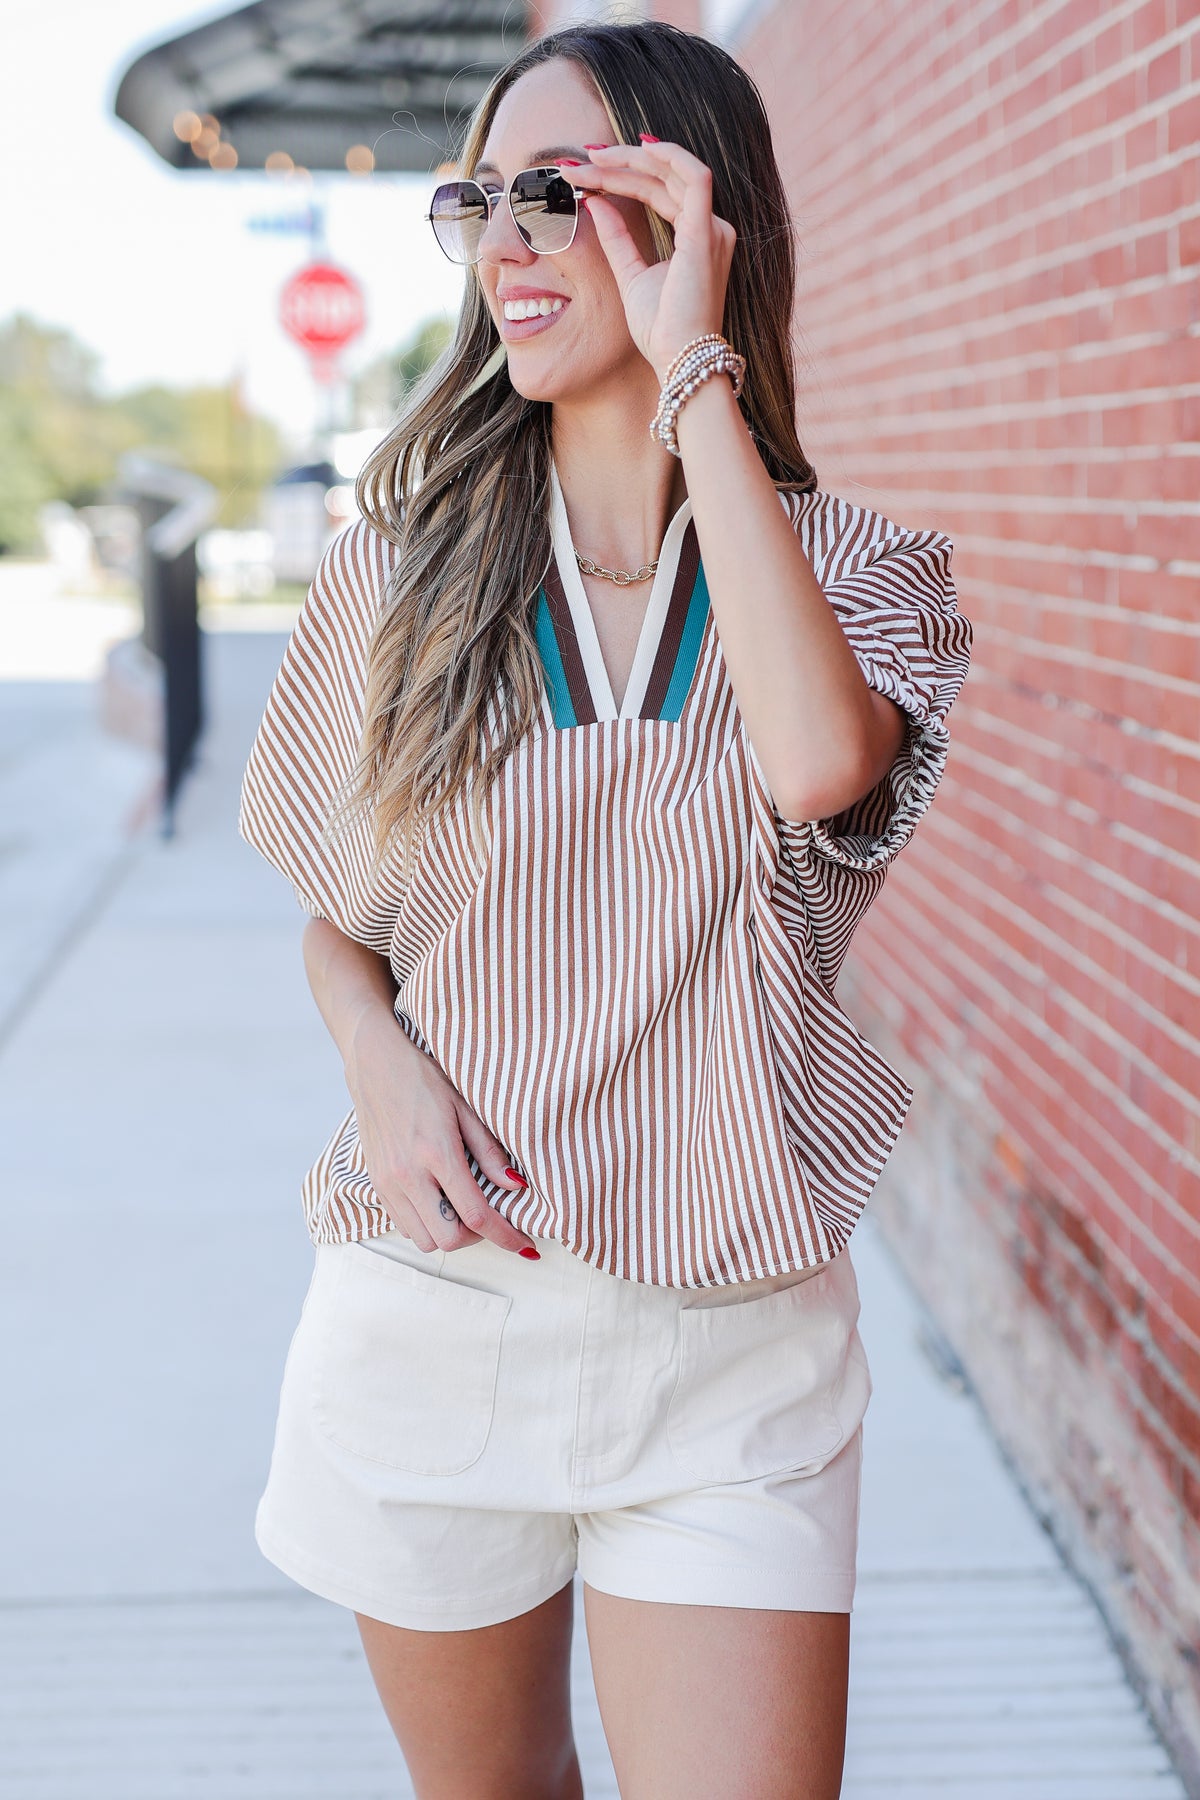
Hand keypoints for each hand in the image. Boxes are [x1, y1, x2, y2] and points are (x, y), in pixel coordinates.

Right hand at [345, 1008, 537, 1256]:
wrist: (375, 1064)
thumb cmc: (424, 1079)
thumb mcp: (465, 1107)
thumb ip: (490, 1152)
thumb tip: (517, 1187)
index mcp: (437, 1153)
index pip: (476, 1215)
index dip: (505, 1236)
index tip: (525, 1244)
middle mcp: (408, 1175)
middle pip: (448, 1239)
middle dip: (477, 1238)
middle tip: (491, 1219)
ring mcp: (388, 1182)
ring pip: (423, 1240)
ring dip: (449, 1235)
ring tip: (463, 1210)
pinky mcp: (376, 1184)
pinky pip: (403, 1226)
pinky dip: (425, 1225)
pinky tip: (438, 1202)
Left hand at [571, 138, 735, 381]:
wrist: (678, 358)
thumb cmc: (660, 328)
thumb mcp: (630, 275)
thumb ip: (616, 239)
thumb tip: (595, 204)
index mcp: (696, 237)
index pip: (658, 192)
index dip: (622, 177)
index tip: (584, 172)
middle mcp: (710, 228)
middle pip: (663, 178)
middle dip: (619, 163)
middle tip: (578, 160)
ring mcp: (712, 228)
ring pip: (673, 172)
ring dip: (633, 159)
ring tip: (594, 157)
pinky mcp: (705, 233)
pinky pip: (694, 177)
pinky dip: (668, 157)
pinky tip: (637, 149)